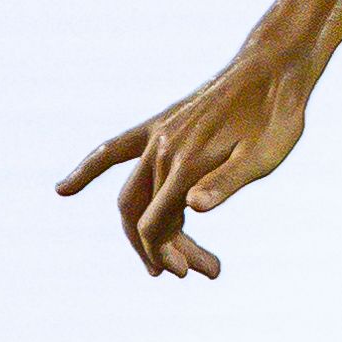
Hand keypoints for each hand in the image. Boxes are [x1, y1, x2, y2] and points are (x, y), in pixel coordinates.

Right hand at [58, 51, 313, 278]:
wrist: (273, 69)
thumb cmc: (276, 118)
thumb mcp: (263, 157)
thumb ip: (226, 183)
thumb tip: (193, 208)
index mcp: (186, 164)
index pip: (155, 223)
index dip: (165, 252)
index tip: (187, 272)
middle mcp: (163, 150)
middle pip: (143, 214)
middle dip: (160, 249)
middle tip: (194, 272)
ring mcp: (158, 137)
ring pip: (136, 193)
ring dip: (148, 228)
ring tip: (180, 258)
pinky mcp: (159, 125)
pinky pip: (114, 151)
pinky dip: (90, 170)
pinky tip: (64, 190)